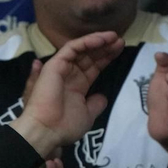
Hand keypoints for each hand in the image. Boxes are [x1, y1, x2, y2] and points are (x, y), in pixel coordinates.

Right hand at [11, 32, 124, 155]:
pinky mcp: (55, 64)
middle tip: (120, 41)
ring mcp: (61, 68)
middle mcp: (69, 74)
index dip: (106, 58)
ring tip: (114, 37)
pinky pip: (72, 48)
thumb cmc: (65, 125)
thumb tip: (102, 96)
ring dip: (98, 41)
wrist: (47, 130)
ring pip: (81, 49)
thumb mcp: (87, 115)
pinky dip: (87, 41)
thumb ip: (95, 104)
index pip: (94, 66)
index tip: (120, 50)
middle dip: (105, 47)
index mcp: (77, 85)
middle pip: (89, 56)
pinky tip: (101, 39)